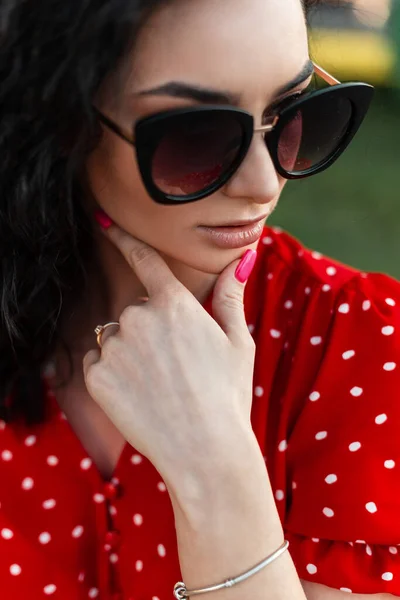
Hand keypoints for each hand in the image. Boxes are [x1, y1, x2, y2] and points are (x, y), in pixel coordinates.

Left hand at [83, 215, 257, 478]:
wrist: (204, 450)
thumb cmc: (227, 395)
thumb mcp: (237, 342)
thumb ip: (230, 296)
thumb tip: (244, 257)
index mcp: (175, 305)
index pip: (144, 260)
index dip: (122, 238)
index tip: (103, 220)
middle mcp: (139, 318)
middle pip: (134, 311)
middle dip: (148, 329)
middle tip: (174, 365)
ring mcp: (114, 347)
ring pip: (114, 338)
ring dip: (129, 352)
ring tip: (158, 384)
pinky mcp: (97, 377)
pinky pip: (98, 364)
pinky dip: (111, 376)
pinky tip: (138, 396)